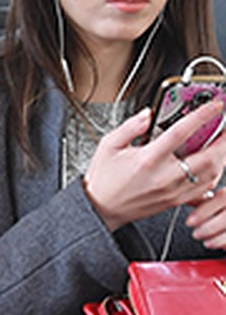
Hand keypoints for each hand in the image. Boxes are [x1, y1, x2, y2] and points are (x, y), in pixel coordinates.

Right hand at [83, 100, 225, 231]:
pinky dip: (215, 175)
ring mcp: (173, 191)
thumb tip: (148, 113)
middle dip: (224, 140)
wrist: (101, 209)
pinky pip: (205, 189)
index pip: (181, 132)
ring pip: (211, 173)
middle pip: (208, 156)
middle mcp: (164, 176)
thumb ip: (130, 126)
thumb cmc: (104, 179)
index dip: (202, 116)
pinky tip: (213, 165)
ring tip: (222, 144)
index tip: (215, 106)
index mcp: (148, 159)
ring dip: (222, 157)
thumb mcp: (108, 145)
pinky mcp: (176, 201)